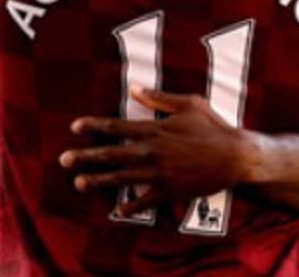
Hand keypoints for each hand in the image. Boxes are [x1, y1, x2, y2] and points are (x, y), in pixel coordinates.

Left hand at [59, 86, 254, 216]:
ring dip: (98, 181)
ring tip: (79, 183)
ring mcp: (159, 173)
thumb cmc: (213, 127)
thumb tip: (135, 89)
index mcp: (154, 129)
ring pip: (121, 178)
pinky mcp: (169, 190)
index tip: (75, 126)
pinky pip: (144, 200)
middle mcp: (151, 151)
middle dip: (85, 157)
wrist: (235, 156)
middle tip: (63, 160)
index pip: (116, 126)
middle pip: (111, 154)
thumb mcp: (189, 103)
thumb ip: (159, 97)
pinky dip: (130, 206)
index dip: (93, 126)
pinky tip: (116, 210)